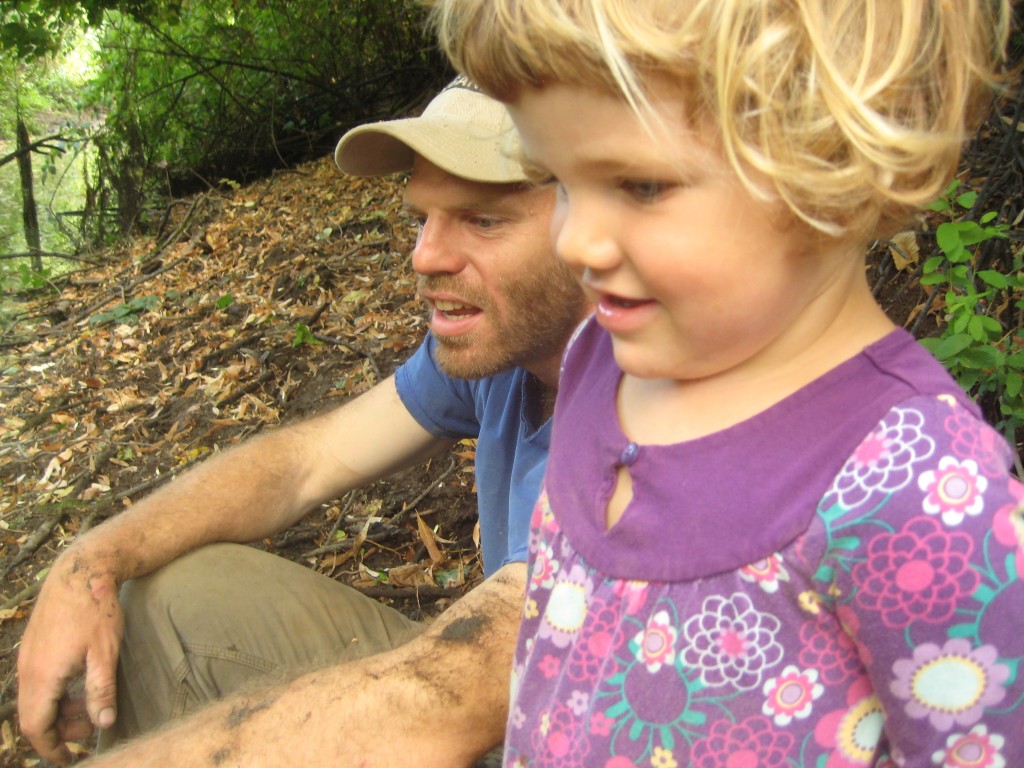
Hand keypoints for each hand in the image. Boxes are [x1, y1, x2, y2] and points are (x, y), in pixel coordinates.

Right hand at [18, 551, 123, 764]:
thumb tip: (102, 724)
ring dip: (61, 707)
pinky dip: (57, 690)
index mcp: (42, 676)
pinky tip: (82, 681)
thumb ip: (101, 691)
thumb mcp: (105, 653)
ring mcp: (28, 656)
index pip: (36, 727)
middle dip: (61, 727)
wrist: (81, 570)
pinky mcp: (34, 645)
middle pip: (35, 714)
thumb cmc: (96, 610)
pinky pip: (39, 680)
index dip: (51, 747)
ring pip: (37, 697)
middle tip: (92, 725)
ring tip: (92, 703)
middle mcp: (28, 669)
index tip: (68, 758)